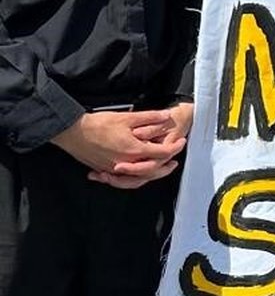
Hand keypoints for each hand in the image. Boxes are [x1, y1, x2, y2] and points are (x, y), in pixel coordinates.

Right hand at [53, 108, 188, 187]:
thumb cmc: (97, 124)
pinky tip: (135, 172)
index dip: (174, 148)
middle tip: (174, 161)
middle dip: (165, 167)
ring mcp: (114, 169)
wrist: (72, 133)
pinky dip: (132, 178)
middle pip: (152, 171)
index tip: (181, 143)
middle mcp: (125, 163)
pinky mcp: (104, 170)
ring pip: (137, 178)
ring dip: (150, 174)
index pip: (160, 153)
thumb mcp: (126, 117)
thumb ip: (148, 117)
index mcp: (133, 150)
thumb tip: (165, 116)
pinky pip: (123, 179)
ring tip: (158, 168)